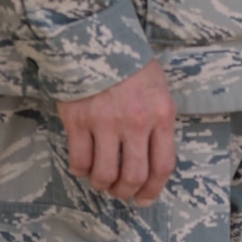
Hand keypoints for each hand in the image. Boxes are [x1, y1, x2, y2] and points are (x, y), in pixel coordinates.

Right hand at [56, 60, 176, 204]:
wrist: (100, 43)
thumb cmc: (134, 69)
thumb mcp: (160, 92)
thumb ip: (159, 125)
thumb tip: (152, 164)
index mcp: (162, 115)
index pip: (163, 165)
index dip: (153, 189)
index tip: (144, 199)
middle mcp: (136, 122)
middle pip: (133, 176)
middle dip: (126, 192)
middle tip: (120, 192)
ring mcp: (105, 122)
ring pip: (104, 175)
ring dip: (102, 184)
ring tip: (102, 179)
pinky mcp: (78, 121)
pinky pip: (79, 161)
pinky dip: (81, 171)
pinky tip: (85, 164)